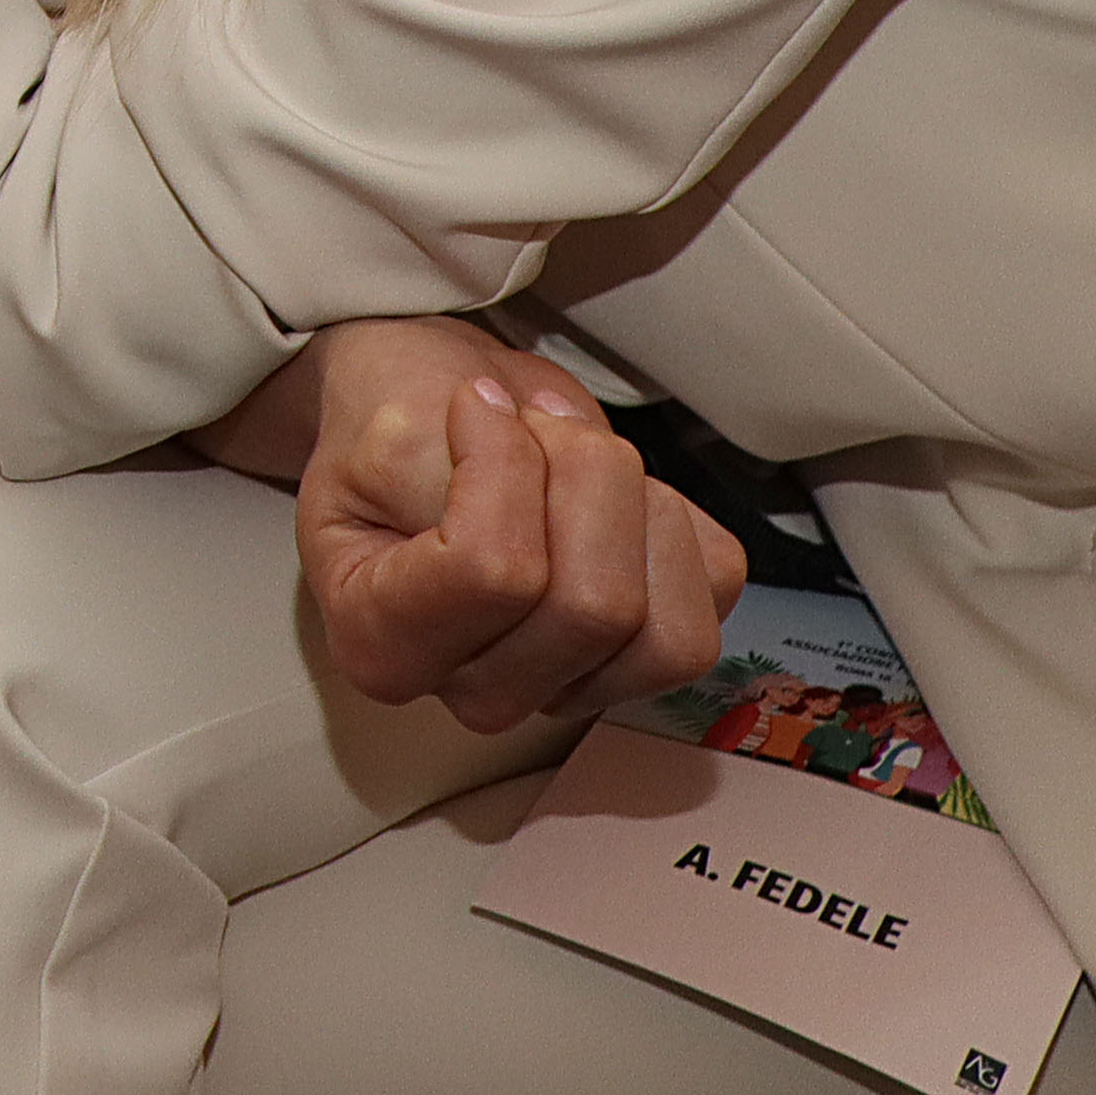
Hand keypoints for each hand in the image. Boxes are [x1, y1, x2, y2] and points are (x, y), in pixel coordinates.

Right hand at [233, 321, 742, 731]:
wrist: (441, 409)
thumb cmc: (400, 422)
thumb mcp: (392, 427)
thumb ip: (457, 467)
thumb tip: (535, 467)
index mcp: (382, 648)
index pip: (492, 577)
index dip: (503, 464)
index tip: (474, 402)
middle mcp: (476, 692)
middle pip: (595, 609)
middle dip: (580, 473)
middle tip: (534, 421)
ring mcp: (566, 686)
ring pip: (667, 630)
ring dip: (636, 505)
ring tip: (577, 456)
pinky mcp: (644, 655)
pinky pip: (713, 590)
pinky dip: (678, 518)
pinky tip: (614, 493)